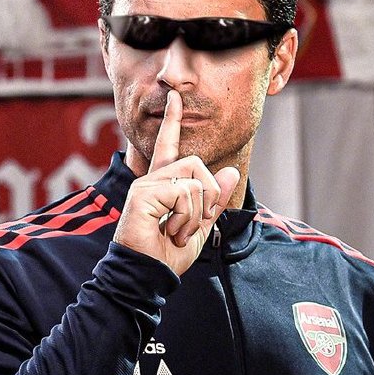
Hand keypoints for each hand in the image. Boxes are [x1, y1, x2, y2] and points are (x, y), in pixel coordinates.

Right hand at [113, 90, 239, 275]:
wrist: (147, 276)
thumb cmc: (166, 255)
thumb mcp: (200, 227)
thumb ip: (214, 201)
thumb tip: (231, 173)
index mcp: (162, 184)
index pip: (168, 147)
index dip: (173, 122)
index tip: (175, 99)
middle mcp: (152, 180)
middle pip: (196, 164)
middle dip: (208, 197)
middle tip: (193, 224)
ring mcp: (145, 185)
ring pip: (193, 180)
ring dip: (196, 213)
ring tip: (177, 232)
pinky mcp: (142, 194)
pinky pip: (183, 193)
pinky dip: (186, 217)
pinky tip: (169, 231)